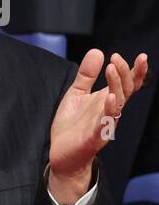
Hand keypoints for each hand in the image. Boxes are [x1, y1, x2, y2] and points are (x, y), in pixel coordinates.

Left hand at [48, 49, 148, 203]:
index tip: (142, 56)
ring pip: (117, 104)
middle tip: (116, 58)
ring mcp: (104, 124)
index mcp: (108, 100)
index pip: (128, 84)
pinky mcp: (94, 137)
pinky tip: (109, 97)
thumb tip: (97, 51)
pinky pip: (105, 123)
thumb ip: (86, 75)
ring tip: (111, 70)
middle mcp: (110, 111)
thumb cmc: (72, 124)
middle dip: (124, 74)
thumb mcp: (76, 94)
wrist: (62, 154)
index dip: (137, 72)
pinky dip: (108, 111)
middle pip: (125, 91)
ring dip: (116, 87)